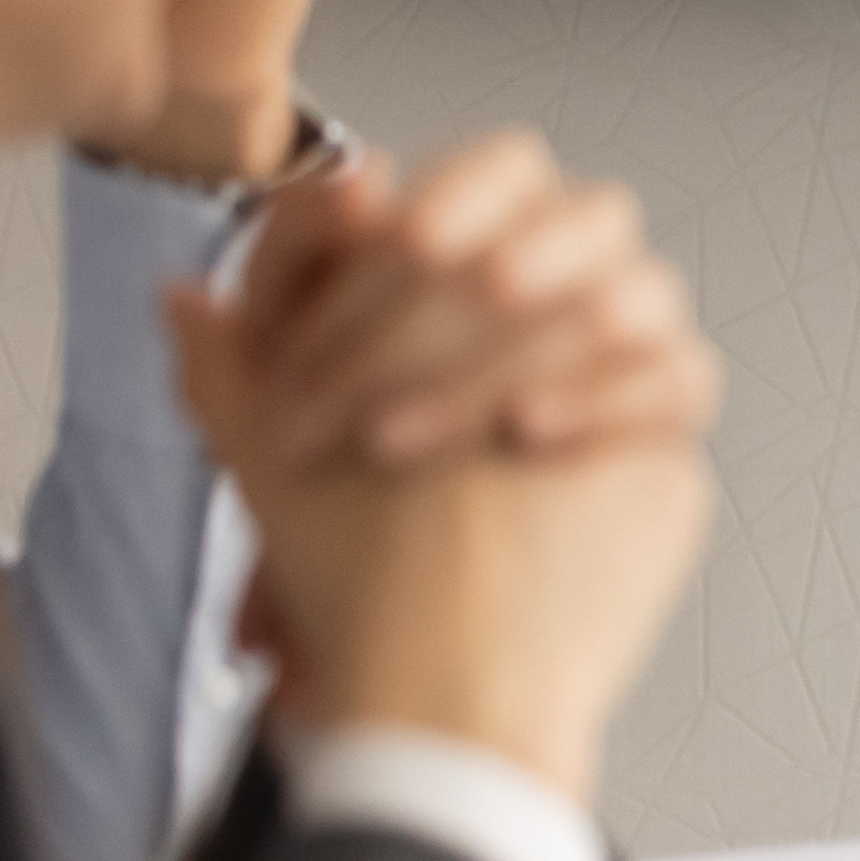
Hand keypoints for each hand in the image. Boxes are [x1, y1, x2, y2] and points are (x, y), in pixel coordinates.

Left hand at [173, 136, 720, 797]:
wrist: (439, 682)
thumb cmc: (353, 566)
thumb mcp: (267, 463)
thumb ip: (224, 368)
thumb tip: (180, 295)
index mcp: (463, 285)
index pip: (494, 178)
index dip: (447, 190)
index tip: (376, 227)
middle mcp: (553, 313)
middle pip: (584, 214)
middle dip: (511, 243)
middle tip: (449, 278)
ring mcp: (616, 373)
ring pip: (638, 287)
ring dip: (546, 326)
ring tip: (459, 402)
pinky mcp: (660, 440)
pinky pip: (679, 378)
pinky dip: (606, 395)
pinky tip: (529, 435)